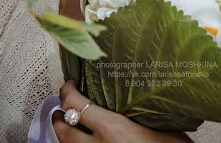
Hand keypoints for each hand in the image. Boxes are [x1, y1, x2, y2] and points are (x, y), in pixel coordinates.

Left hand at [53, 80, 193, 141]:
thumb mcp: (162, 126)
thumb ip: (142, 112)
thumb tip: (138, 96)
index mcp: (113, 130)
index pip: (77, 105)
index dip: (67, 92)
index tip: (70, 85)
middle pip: (63, 131)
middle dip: (58, 117)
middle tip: (60, 107)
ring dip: (64, 136)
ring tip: (66, 126)